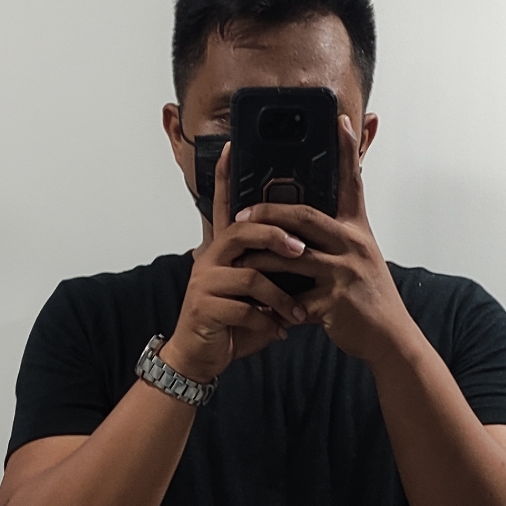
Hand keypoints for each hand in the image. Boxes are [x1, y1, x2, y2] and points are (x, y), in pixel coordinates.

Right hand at [162, 139, 311, 382]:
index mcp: (223, 250)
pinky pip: (244, 308)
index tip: (231, 148)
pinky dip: (267, 321)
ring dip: (281, 296)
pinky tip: (278, 332)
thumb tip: (303, 248)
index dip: (224, 178)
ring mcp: (205, 282)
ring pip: (251, 274)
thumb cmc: (232, 321)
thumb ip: (270, 268)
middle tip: (302, 248)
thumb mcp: (254, 291)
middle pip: (243, 232)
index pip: (223, 206)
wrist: (202, 357)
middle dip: (276, 236)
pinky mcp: (205, 308)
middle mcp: (211, 259)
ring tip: (299, 311)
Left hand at [236, 117, 416, 369]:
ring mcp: (344, 272)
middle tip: (241, 215)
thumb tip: (302, 225)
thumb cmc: (368, 298)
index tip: (341, 120)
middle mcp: (354, 244)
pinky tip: (259, 306)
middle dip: (268, 213)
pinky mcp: (333, 301)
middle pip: (304, 216)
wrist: (389, 338)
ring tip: (238, 258)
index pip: (352, 182)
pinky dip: (274, 302)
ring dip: (260, 257)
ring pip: (291, 256)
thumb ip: (336, 238)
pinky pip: (293, 297)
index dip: (347, 150)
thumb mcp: (361, 258)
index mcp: (358, 229)